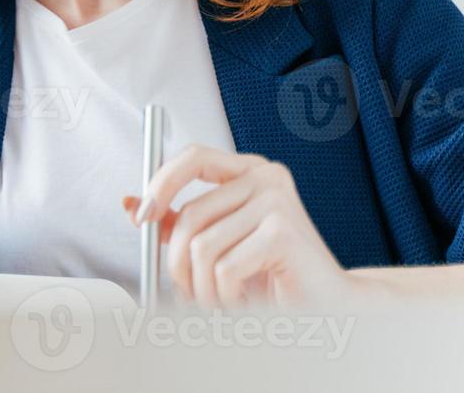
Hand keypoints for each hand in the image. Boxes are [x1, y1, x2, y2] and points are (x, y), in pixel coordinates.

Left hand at [121, 144, 359, 309]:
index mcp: (247, 171)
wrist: (331, 304)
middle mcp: (265, 176)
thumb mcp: (219, 241)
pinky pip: (224, 267)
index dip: (161, 184)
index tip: (142, 216)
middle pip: (190, 214)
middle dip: (178, 262)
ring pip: (203, 246)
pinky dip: (225, 295)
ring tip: (222, 299)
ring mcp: (277, 200)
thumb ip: (179, 222)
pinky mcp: (282, 231)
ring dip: (203, 287)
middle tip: (187, 289)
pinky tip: (244, 299)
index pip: (192, 158)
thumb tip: (132, 204)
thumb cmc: (274, 273)